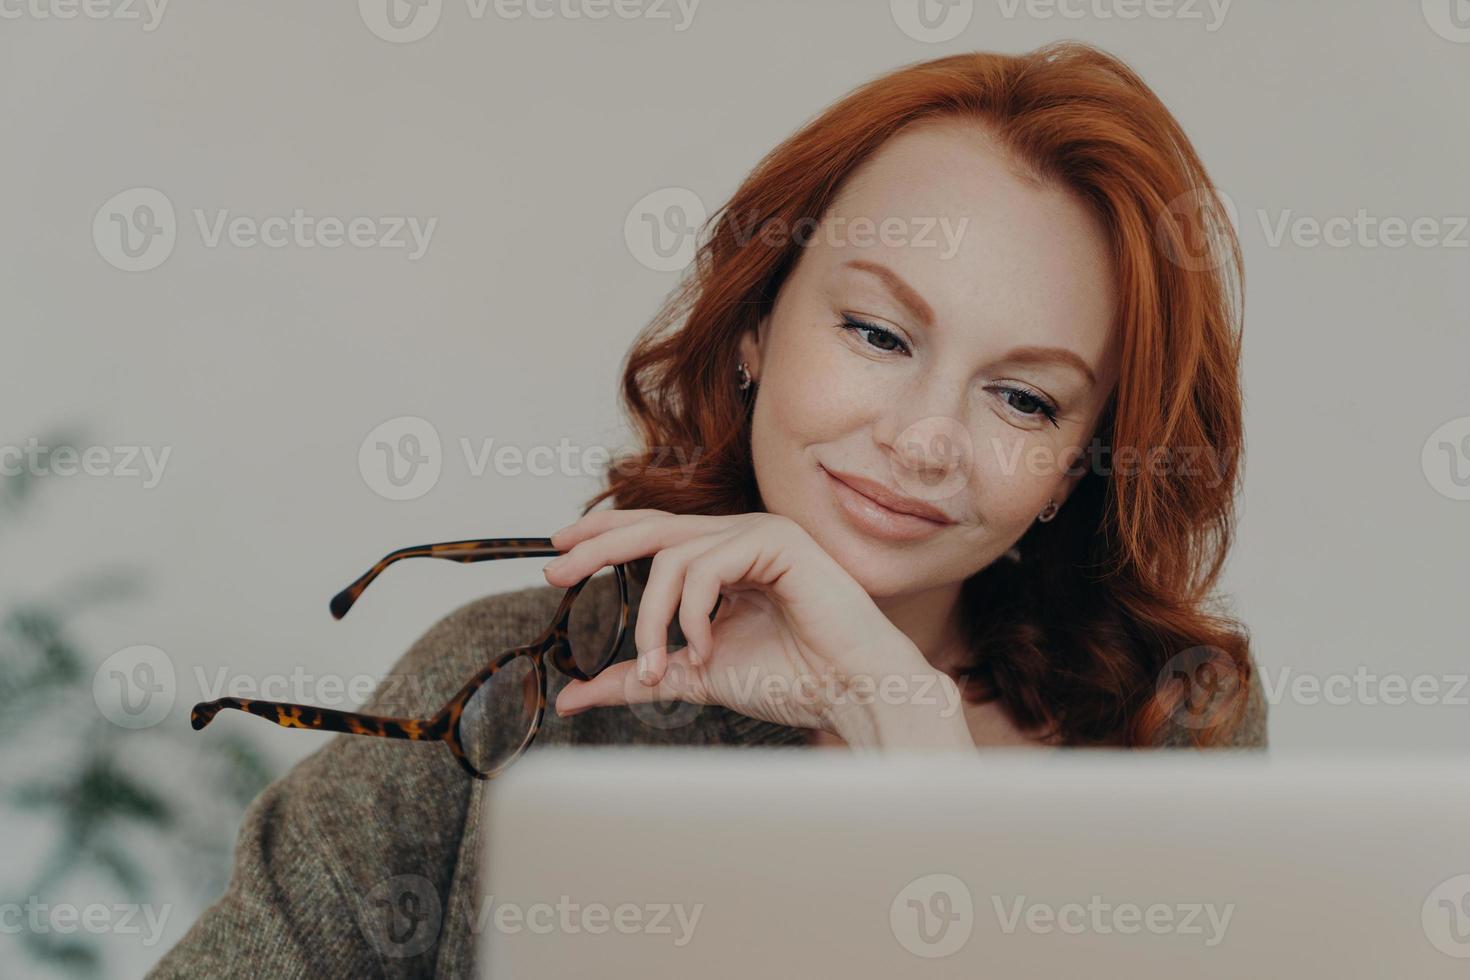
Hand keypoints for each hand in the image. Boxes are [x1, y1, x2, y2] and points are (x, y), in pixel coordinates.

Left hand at [543, 509, 972, 749]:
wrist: (851, 691)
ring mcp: (760, 533)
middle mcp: (741, 537)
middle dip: (596, 547)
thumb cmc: (791, 681)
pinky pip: (705, 566)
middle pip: (652, 528)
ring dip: (650, 618)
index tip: (559, 552)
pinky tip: (702, 650)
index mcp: (726, 560)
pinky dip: (690, 614)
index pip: (654, 533)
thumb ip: (636, 678)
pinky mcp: (777, 540)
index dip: (603, 535)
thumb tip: (571, 696)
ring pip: (671, 556)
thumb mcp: (693, 677)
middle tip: (554, 571)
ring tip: (654, 668)